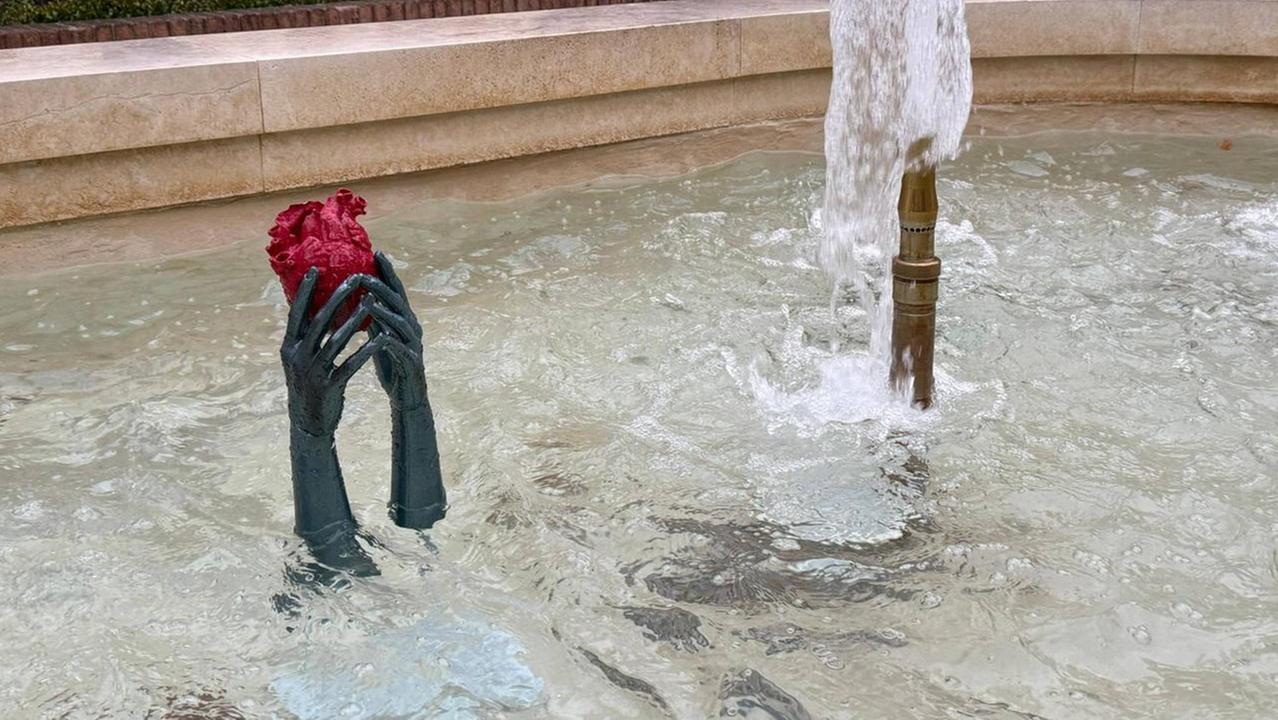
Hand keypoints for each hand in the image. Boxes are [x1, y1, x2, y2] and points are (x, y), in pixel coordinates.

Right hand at [280, 268, 386, 436]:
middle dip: (337, 298)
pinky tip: (380, 340)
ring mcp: (312, 371)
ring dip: (355, 319)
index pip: (296, 314)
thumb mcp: (299, 360)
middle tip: (354, 279)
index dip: (304, 292)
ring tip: (370, 302)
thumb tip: (315, 310)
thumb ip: (305, 338)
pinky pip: (350, 364)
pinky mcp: (329, 385)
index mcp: (288, 347)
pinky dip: (366, 351)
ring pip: (336, 340)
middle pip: (319, 321)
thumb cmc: (308, 386)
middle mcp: (297, 356)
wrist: (308, 423)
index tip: (315, 270)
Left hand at [366, 252, 428, 410]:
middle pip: (399, 302)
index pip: (396, 291)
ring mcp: (413, 345)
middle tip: (365, 273)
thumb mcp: (380, 338)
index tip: (376, 252)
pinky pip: (401, 350)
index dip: (388, 272)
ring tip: (368, 300)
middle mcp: (412, 329)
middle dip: (383, 286)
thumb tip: (360, 297)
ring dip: (385, 311)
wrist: (408, 396)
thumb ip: (374, 319)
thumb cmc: (393, 365)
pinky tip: (379, 336)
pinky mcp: (411, 364)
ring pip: (401, 324)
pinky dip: (391, 342)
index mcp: (404, 320)